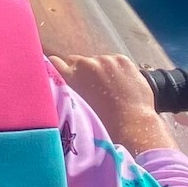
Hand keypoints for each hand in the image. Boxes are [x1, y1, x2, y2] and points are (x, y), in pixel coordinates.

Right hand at [49, 52, 173, 156]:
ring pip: (97, 61)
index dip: (58, 70)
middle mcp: (85, 64)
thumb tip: (64, 87)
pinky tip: (121, 86)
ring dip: (100, 71)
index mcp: (71, 77)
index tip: (62, 76)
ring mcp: (105, 60)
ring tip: (110, 90)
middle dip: (81, 72)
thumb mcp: (77, 109)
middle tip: (90, 89)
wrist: (133, 126)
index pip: (54, 63)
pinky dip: (116, 70)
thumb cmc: (103, 126)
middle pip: (77, 61)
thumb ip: (68, 94)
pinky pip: (114, 61)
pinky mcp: (122, 60)